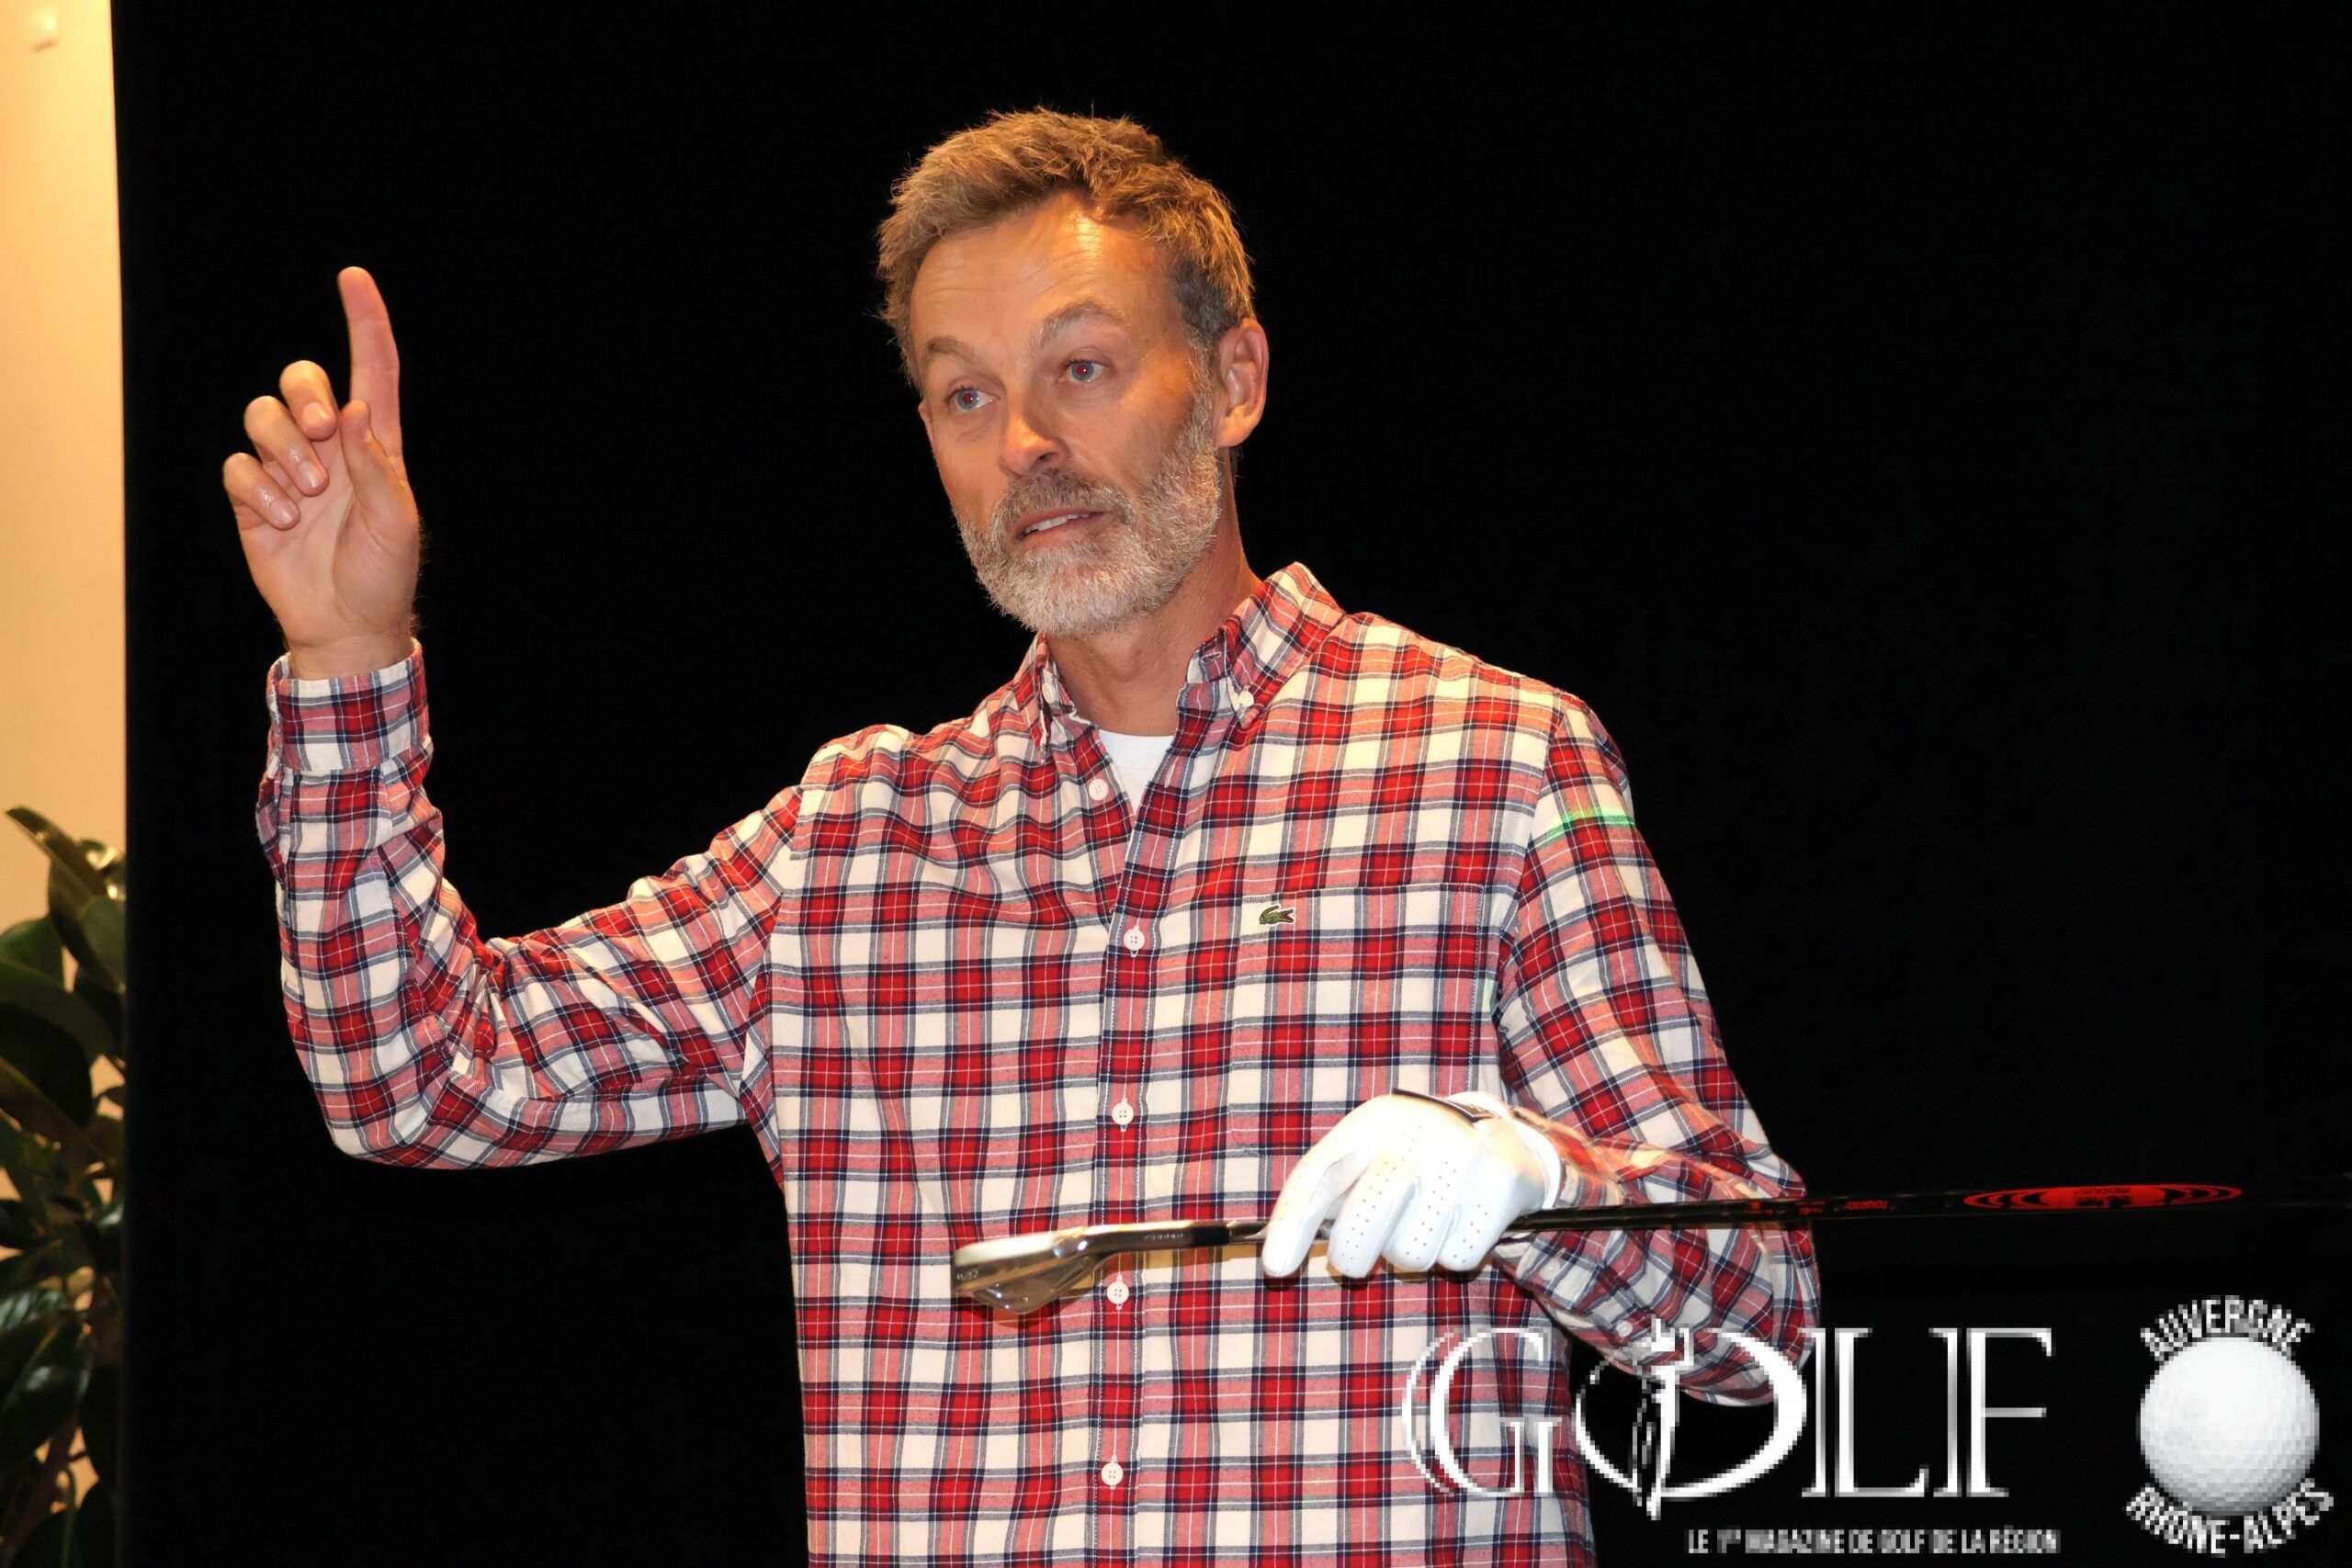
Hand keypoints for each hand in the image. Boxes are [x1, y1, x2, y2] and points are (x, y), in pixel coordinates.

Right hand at [221, 267, 419, 677]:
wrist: (345, 624)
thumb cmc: (382, 573)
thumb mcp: (395, 522)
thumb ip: (377, 465)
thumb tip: (357, 410)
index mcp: (376, 444)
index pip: (373, 370)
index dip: (365, 323)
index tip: (354, 278)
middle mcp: (329, 446)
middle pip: (302, 380)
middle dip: (305, 394)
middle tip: (324, 433)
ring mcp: (287, 468)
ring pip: (261, 416)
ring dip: (282, 450)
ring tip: (306, 496)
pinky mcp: (251, 496)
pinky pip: (237, 466)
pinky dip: (256, 490)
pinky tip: (281, 521)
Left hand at [1260, 1091, 1564, 1279]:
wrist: (1505, 1140)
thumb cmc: (1418, 1161)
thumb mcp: (1373, 1157)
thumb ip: (1333, 1195)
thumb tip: (1278, 1255)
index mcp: (1372, 1124)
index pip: (1318, 1175)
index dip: (1291, 1224)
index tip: (1275, 1267)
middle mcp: (1414, 1133)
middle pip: (1361, 1223)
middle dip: (1352, 1257)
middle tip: (1360, 1258)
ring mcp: (1460, 1156)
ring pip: (1409, 1254)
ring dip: (1411, 1254)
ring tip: (1426, 1223)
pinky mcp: (1500, 1182)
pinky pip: (1457, 1258)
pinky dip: (1455, 1254)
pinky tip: (1462, 1222)